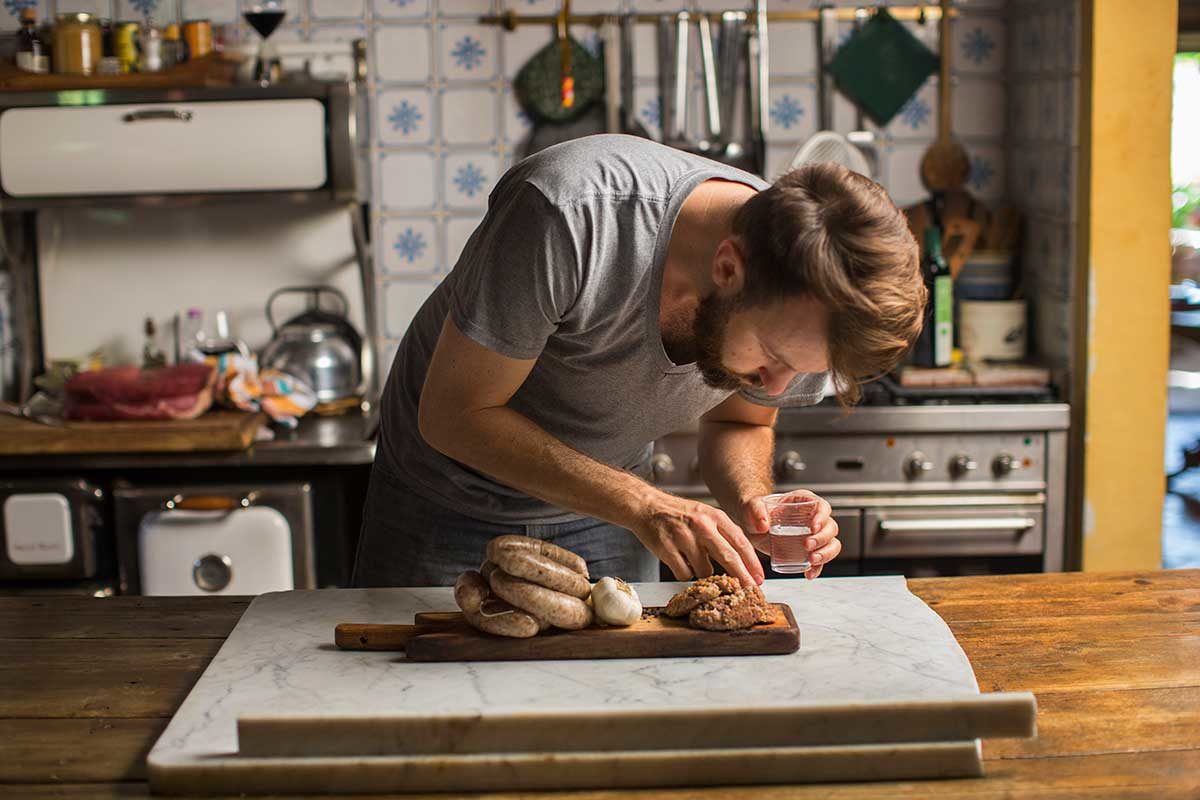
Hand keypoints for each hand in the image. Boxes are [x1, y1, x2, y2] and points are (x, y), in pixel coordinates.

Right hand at [632, 495, 764, 586]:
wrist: (646, 506)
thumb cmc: (679, 514)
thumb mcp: (705, 515)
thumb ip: (723, 533)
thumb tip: (744, 560)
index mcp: (714, 516)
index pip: (740, 542)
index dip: (752, 563)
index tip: (759, 578)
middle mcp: (701, 525)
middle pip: (728, 557)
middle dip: (742, 577)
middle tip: (750, 590)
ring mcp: (683, 537)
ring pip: (704, 570)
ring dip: (702, 573)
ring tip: (692, 559)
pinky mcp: (666, 549)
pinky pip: (684, 574)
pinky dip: (684, 572)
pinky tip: (679, 561)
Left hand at [739, 490, 840, 579]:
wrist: (752, 526)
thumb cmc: (756, 512)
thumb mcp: (752, 507)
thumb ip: (755, 510)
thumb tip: (763, 525)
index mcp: (804, 502)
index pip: (822, 507)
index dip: (822, 516)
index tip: (813, 527)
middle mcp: (814, 518)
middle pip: (830, 527)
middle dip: (822, 538)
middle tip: (807, 545)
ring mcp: (814, 536)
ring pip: (831, 544)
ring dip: (825, 554)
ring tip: (811, 561)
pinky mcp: (810, 551)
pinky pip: (821, 561)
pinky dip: (817, 569)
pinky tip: (808, 574)